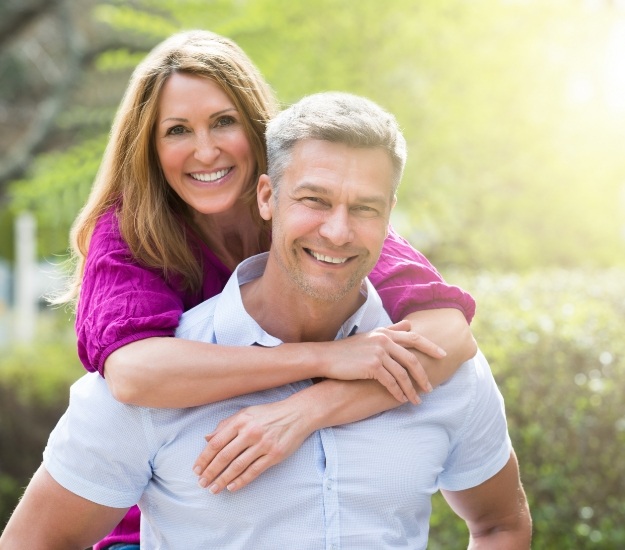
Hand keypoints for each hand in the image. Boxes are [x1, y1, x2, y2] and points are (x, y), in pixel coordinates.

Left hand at [193, 399, 312, 493]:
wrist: (297, 414)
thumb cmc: (268, 414)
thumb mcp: (246, 413)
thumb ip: (226, 425)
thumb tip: (207, 438)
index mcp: (241, 421)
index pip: (216, 442)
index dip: (204, 457)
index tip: (196, 469)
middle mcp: (250, 432)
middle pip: (224, 456)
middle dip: (211, 472)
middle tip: (202, 483)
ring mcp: (263, 444)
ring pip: (238, 466)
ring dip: (223, 479)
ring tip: (213, 488)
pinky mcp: (274, 455)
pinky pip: (254, 471)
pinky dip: (241, 481)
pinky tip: (231, 487)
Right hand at [320, 320, 443, 404]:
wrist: (326, 357)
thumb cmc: (348, 349)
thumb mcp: (371, 336)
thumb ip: (391, 330)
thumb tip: (409, 324)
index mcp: (385, 333)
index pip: (414, 338)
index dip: (430, 346)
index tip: (443, 355)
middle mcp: (384, 340)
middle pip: (412, 358)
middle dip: (423, 375)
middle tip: (431, 387)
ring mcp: (378, 352)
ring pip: (402, 373)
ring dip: (411, 389)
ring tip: (416, 400)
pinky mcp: (372, 366)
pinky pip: (391, 382)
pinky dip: (398, 392)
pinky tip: (401, 399)